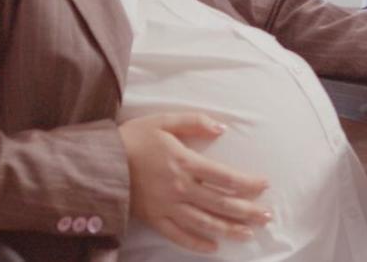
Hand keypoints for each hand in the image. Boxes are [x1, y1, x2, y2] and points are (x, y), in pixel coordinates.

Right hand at [117, 112, 272, 252]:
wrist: (100, 162)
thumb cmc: (134, 138)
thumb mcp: (164, 120)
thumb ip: (195, 122)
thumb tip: (222, 128)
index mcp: (184, 163)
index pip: (225, 178)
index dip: (248, 184)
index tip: (264, 185)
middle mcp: (179, 188)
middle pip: (220, 204)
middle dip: (247, 211)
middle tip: (267, 217)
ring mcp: (166, 207)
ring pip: (204, 223)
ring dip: (229, 230)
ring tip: (248, 234)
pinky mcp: (154, 219)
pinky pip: (178, 236)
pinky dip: (196, 243)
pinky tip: (213, 247)